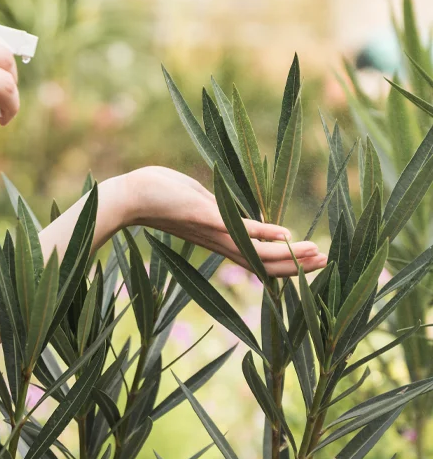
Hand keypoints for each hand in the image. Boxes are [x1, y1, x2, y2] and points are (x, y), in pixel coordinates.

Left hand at [119, 167, 326, 275]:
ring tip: (318, 254)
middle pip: (264, 263)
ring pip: (258, 252)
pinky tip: (286, 236)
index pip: (258, 258)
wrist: (130, 196)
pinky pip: (240, 230)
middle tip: (327, 263)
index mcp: (218, 239)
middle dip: (297, 265)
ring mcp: (213, 232)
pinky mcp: (206, 218)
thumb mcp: (197, 202)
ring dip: (289, 255)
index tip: (313, 261)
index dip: (286, 263)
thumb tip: (228, 207)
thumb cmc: (159, 193)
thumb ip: (216, 208)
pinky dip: (264, 235)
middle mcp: (219, 242)